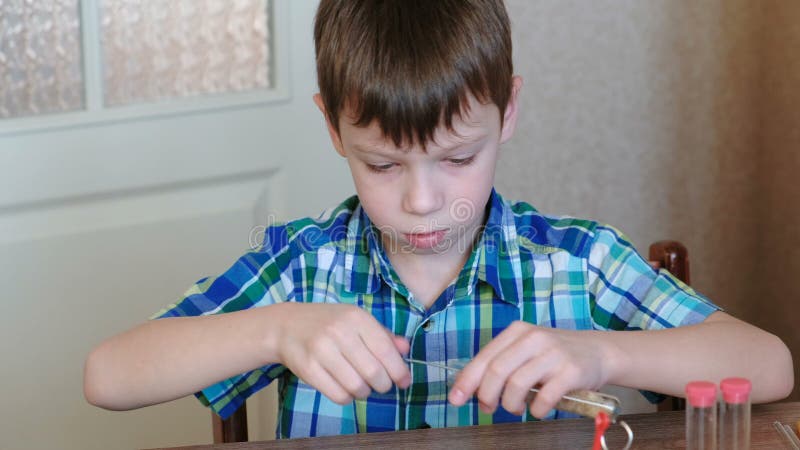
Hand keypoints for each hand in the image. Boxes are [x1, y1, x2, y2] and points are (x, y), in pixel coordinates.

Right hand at [275, 303, 410, 403]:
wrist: (286, 326)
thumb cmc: (328, 323)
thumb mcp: (356, 320)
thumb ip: (382, 334)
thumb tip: (405, 349)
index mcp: (356, 318)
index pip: (386, 351)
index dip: (399, 371)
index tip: (404, 381)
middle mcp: (339, 332)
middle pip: (374, 373)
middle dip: (383, 385)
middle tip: (381, 384)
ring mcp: (322, 350)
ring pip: (357, 387)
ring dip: (365, 392)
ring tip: (362, 385)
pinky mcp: (308, 369)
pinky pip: (338, 396)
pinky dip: (348, 398)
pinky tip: (345, 388)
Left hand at [447, 321, 613, 417]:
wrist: (599, 351)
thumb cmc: (555, 355)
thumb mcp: (526, 351)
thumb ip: (502, 364)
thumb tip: (472, 389)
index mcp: (517, 332)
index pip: (485, 357)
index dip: (467, 381)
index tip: (456, 398)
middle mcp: (533, 338)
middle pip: (497, 371)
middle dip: (487, 396)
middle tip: (489, 408)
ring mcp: (553, 354)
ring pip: (517, 384)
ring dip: (511, 404)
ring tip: (517, 408)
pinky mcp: (571, 371)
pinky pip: (544, 397)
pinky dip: (537, 409)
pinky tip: (538, 409)